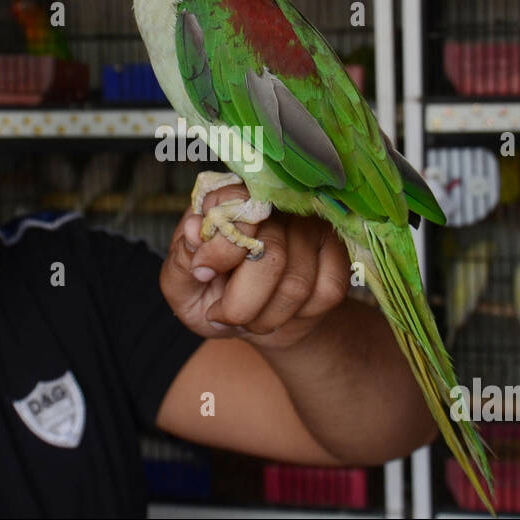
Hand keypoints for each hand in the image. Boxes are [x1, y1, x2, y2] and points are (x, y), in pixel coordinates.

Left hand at [159, 182, 350, 349]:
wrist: (254, 320)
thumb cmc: (213, 296)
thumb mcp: (181, 286)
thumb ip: (181, 260)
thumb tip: (194, 230)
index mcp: (230, 198)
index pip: (237, 206)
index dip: (222, 250)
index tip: (203, 275)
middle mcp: (276, 203)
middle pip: (271, 254)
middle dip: (242, 303)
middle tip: (224, 315)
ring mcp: (312, 225)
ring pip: (298, 282)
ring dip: (268, 317)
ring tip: (250, 319)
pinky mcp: (338, 252)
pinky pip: (328, 291)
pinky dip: (299, 316)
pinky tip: (281, 312)